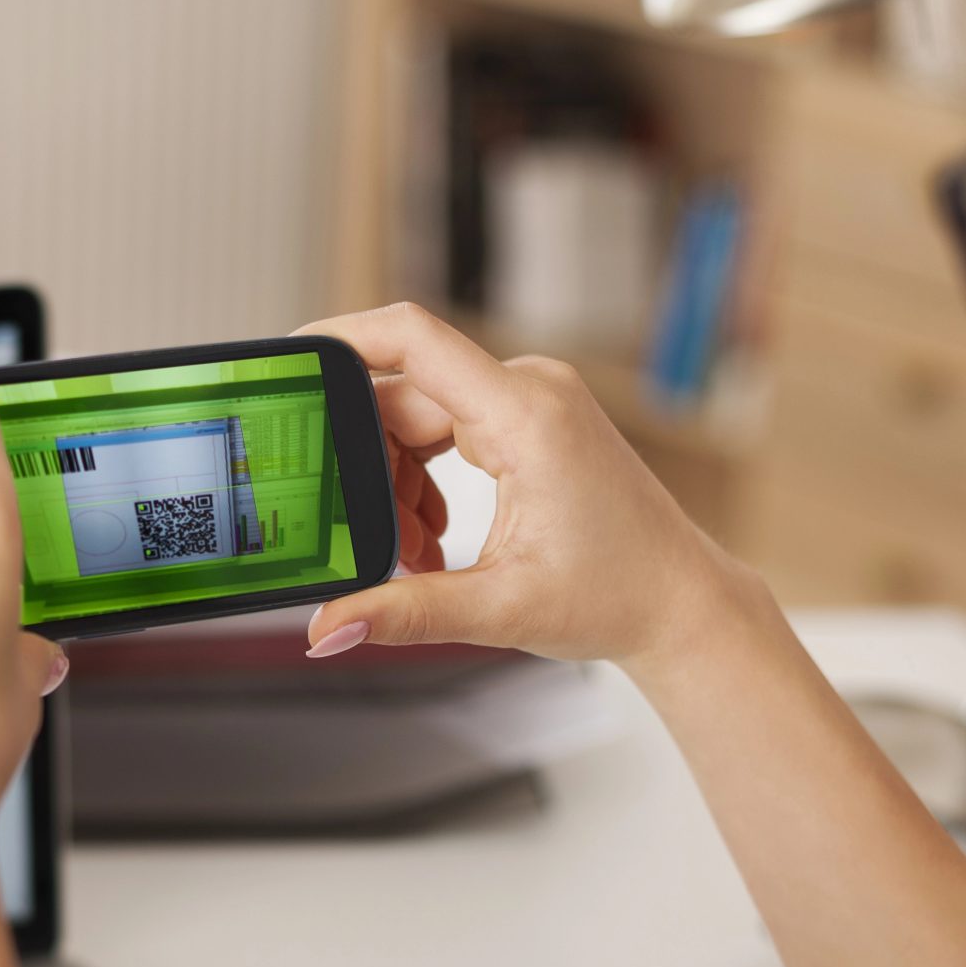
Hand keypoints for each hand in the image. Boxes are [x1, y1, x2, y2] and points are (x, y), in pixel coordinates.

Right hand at [298, 303, 746, 670]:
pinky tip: (434, 540)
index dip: (340, 337)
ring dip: (398, 485)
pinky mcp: (531, 420)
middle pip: (402, 397)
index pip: (412, 339)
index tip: (286, 356)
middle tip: (375, 541)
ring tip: (418, 556)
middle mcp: (530, 390)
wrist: (679, 603)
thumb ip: (404, 612)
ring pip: (420, 420)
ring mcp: (533, 401)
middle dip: (371, 468)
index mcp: (526, 414)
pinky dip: (425, 481)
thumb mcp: (499, 608)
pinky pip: (448, 431)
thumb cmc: (617, 595)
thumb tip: (327, 629)